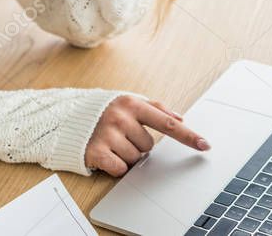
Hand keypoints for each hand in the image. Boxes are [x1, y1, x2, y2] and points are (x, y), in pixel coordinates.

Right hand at [84, 94, 208, 176]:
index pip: (167, 123)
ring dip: (126, 155)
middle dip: (137, 145)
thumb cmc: (104, 112)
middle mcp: (120, 117)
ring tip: (112, 143)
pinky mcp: (96, 151)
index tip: (204, 145)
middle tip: (121, 136)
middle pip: (148, 146)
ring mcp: (107, 133)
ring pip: (135, 158)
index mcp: (132, 103)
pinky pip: (121, 168)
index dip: (187, 135)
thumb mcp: (128, 102)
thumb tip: (180, 117)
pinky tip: (106, 155)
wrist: (66, 120)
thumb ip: (155, 107)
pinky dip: (116, 166)